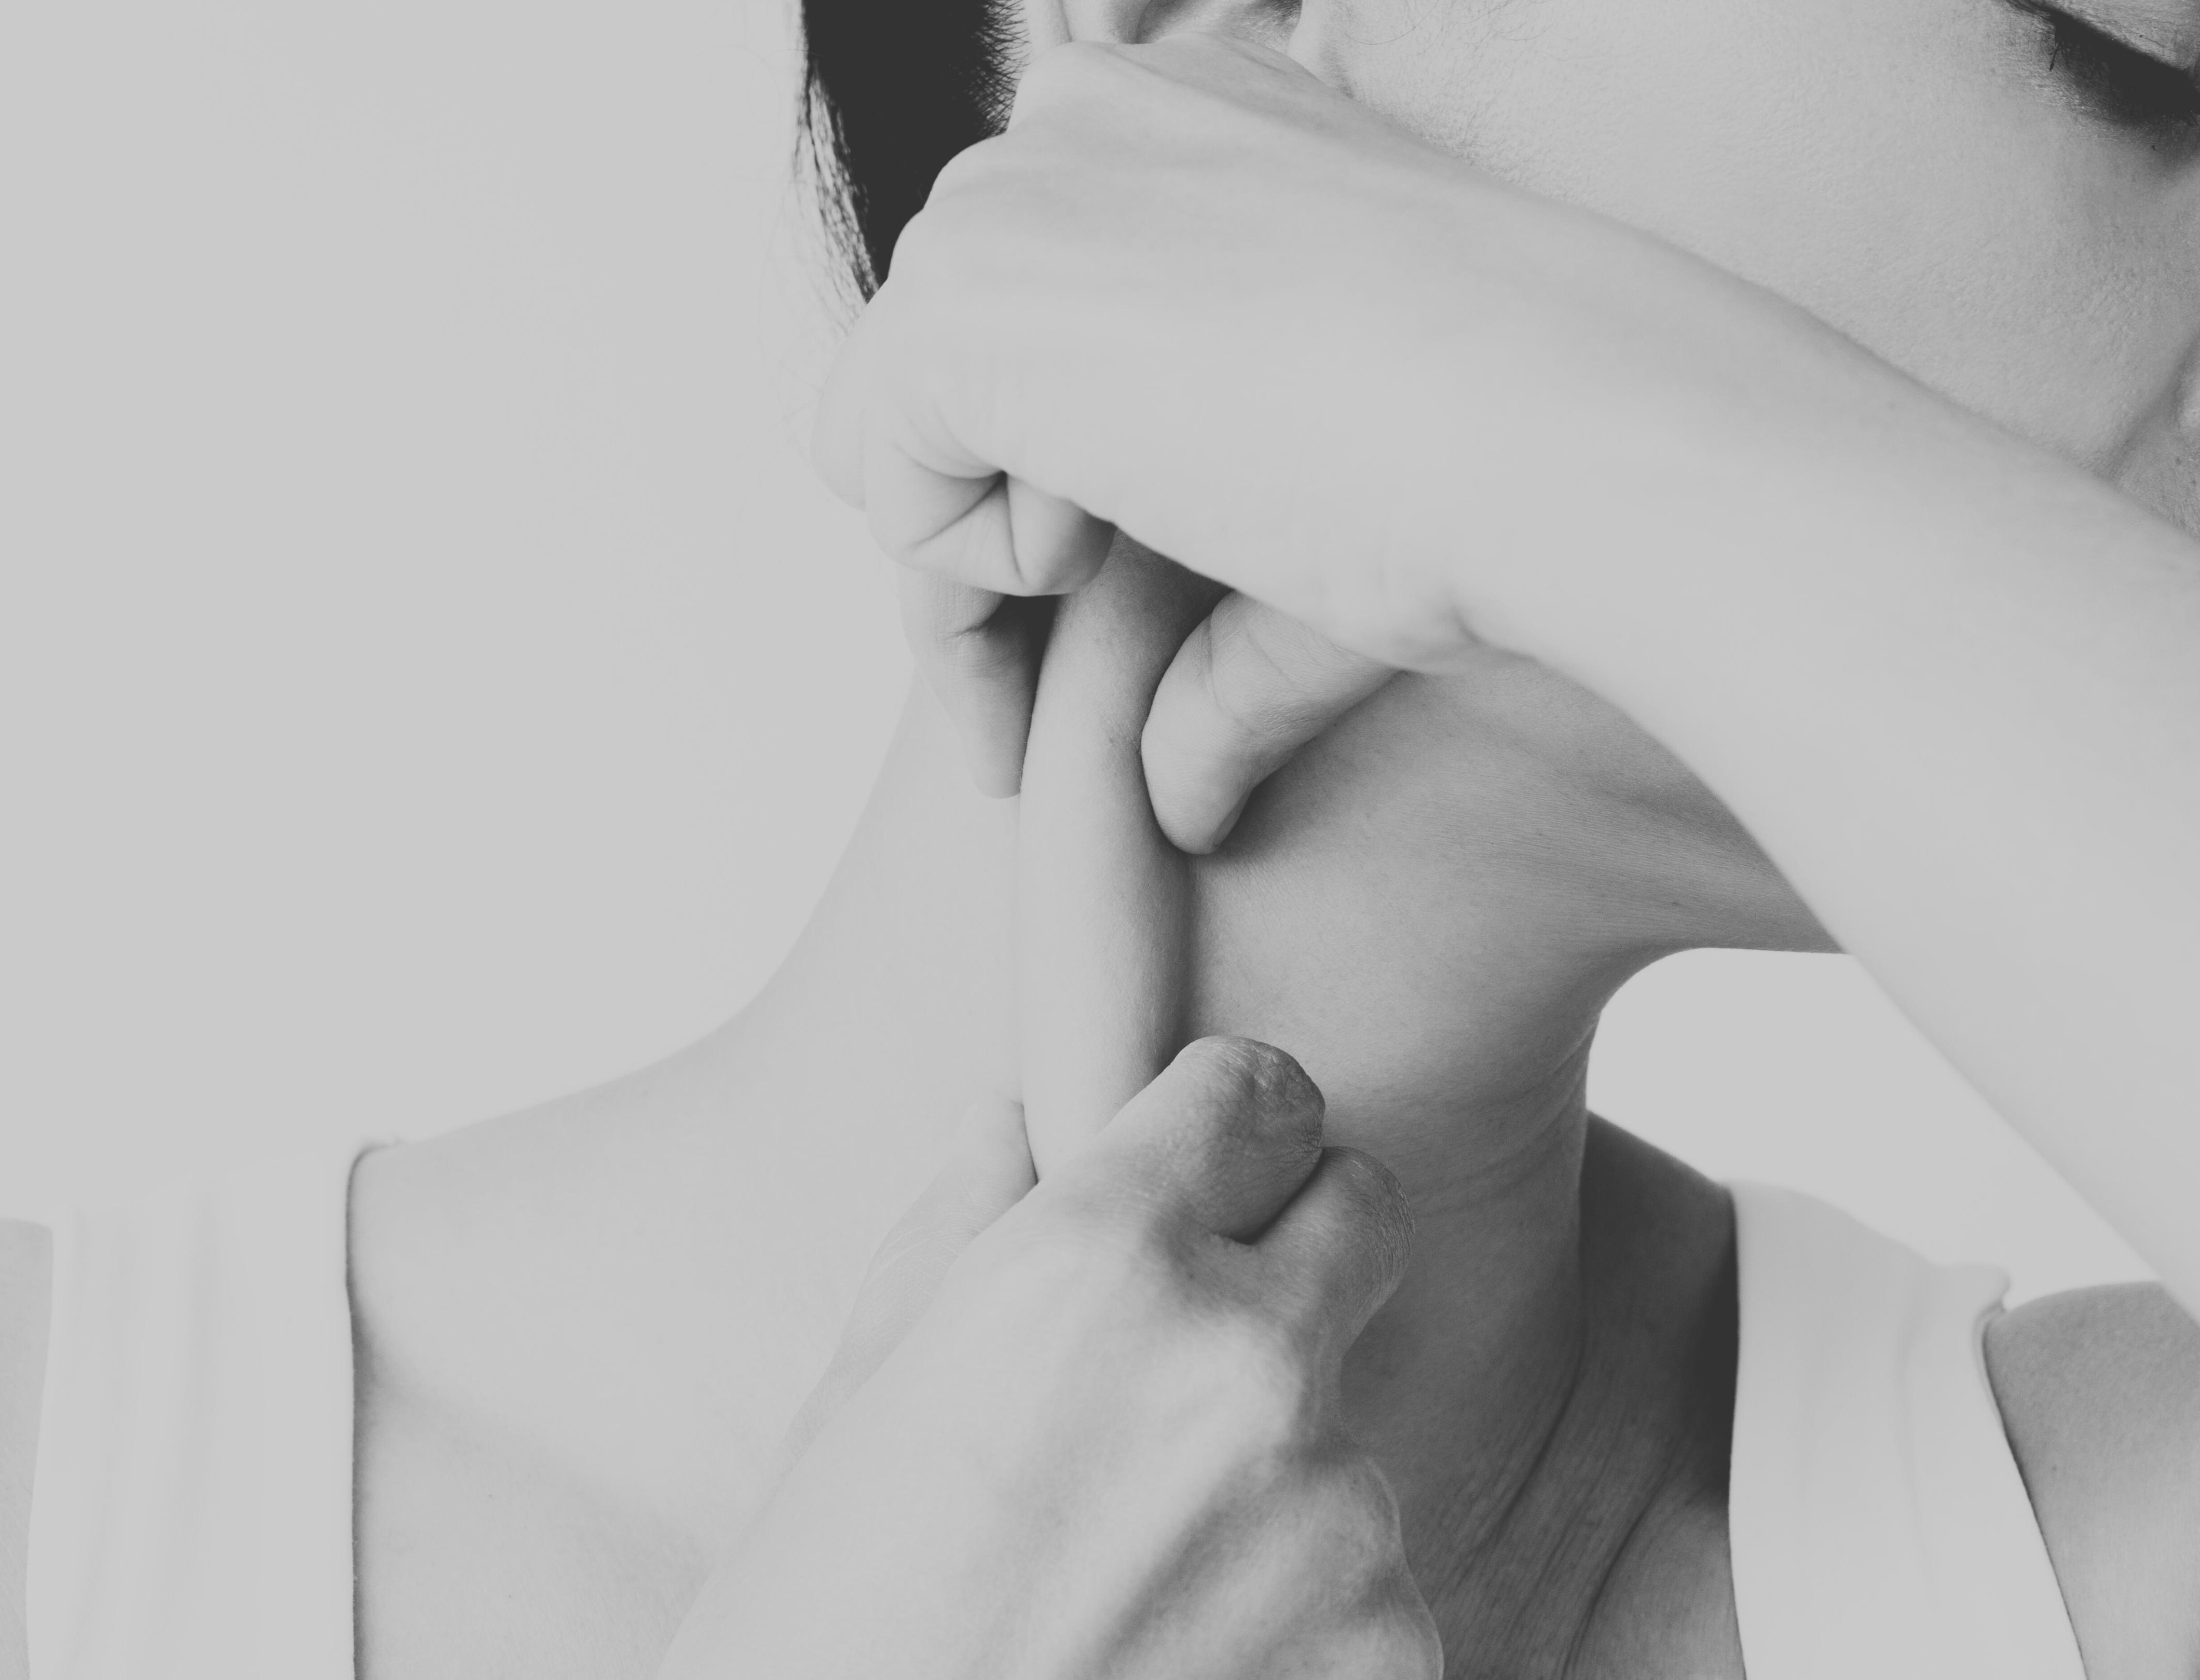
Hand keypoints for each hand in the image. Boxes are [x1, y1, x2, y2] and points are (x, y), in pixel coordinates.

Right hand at [626, 1037, 1439, 1679]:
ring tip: (1135, 1579)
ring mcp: (1339, 1518)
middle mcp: (1245, 1364)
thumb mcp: (842, 1418)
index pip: (1254, 1091)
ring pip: (1353, 1419)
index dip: (1224, 1124)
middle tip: (1193, 1349)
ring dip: (1278, 1463)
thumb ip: (952, 1237)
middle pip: (1364, 1210)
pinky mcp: (1399, 1661)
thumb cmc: (806, 1671)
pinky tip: (1185, 1678)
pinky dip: (1306, 1611)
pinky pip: (1375, 1579)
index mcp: (1093, 1268)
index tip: (1207, 1166)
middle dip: (1293, 1249)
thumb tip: (1014, 1124)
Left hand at [815, 34, 1906, 848]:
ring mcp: (1013, 196)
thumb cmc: (1503, 453)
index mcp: (1188, 121)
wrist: (1565, 422)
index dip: (1030, 472)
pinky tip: (1110, 548)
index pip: (1032, 304)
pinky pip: (884, 476)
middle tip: (1030, 698)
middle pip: (942, 367)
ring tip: (1120, 596)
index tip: (1063, 620)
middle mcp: (1082, 123)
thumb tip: (1158, 789)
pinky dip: (972, 568)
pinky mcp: (964, 302)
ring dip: (986, 553)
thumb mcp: (1320, 487)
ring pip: (894, 426)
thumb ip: (1201, 576)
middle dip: (981, 531)